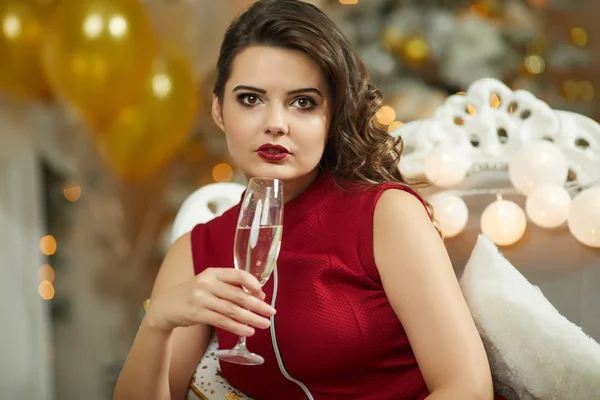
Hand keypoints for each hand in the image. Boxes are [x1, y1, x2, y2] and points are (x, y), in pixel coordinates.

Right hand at [145, 268, 275, 336]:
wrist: (165, 307)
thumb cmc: (192, 295)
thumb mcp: (208, 284)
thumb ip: (228, 286)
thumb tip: (257, 295)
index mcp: (212, 272)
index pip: (238, 274)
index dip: (253, 284)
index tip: (263, 295)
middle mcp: (207, 283)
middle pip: (238, 295)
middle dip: (257, 305)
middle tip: (271, 313)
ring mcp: (201, 298)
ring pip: (232, 310)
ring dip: (251, 318)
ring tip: (264, 324)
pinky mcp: (197, 313)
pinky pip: (222, 321)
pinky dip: (237, 327)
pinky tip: (248, 331)